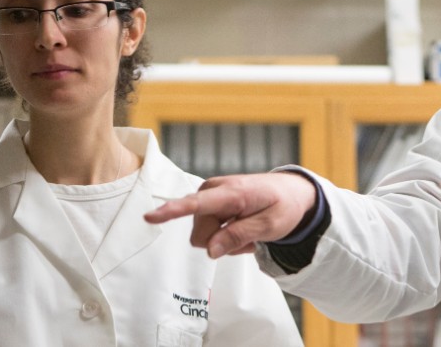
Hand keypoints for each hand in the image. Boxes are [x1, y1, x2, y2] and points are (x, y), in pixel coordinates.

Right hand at [144, 172, 316, 258]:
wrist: (291, 192)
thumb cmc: (283, 207)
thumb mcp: (270, 226)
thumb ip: (239, 236)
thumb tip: (210, 250)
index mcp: (232, 193)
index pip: (196, 204)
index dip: (172, 212)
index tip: (149, 217)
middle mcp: (214, 191)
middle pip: (201, 235)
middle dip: (222, 243)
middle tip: (250, 235)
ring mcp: (209, 196)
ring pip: (203, 237)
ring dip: (226, 240)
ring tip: (248, 230)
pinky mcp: (209, 203)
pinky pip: (208, 231)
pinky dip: (225, 235)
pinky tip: (242, 227)